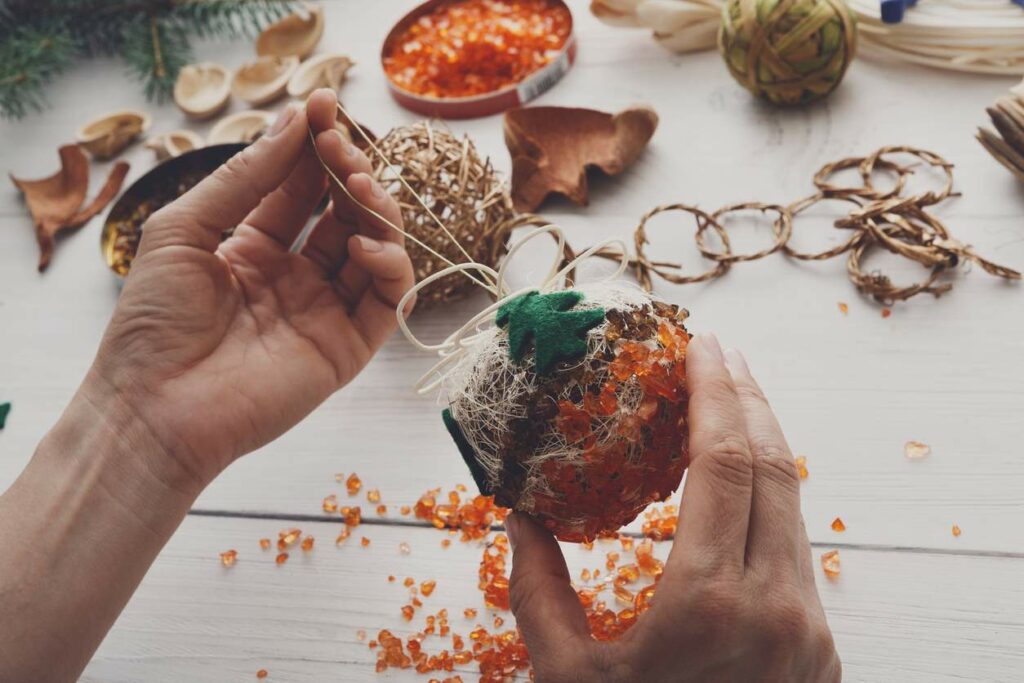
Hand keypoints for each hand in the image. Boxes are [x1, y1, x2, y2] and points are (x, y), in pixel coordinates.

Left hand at [85, 88, 413, 489]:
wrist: (154, 408)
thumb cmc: (153, 323)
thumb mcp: (184, 229)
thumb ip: (243, 179)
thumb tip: (292, 124)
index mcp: (253, 249)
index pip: (299, 188)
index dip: (313, 148)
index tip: (322, 106)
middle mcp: (296, 276)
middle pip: (343, 212)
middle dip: (348, 171)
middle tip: (340, 144)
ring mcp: (325, 310)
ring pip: (375, 248)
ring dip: (377, 210)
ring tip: (359, 185)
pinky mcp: (347, 347)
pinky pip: (387, 299)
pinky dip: (389, 265)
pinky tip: (364, 245)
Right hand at [506, 334, 840, 681]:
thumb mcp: (564, 677)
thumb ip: (536, 589)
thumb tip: (517, 513)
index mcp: (710, 606)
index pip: (725, 463)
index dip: (714, 393)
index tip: (699, 344)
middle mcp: (776, 608)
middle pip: (773, 467)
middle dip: (746, 396)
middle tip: (714, 350)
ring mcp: (808, 629)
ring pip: (794, 503)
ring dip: (762, 440)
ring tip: (727, 397)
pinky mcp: (818, 645)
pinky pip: (794, 544)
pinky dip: (769, 492)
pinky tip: (737, 476)